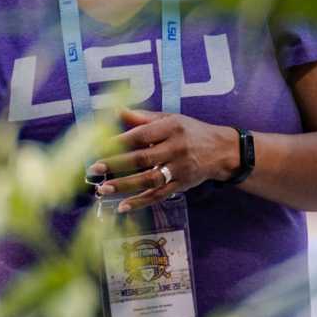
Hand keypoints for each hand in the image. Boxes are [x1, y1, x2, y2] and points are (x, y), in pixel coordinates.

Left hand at [87, 108, 235, 212]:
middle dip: (116, 164)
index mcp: (171, 128)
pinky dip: (140, 202)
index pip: (141, 135)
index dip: (119, 141)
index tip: (97, 146)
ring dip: (125, 186)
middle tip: (94, 169)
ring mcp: (179, 169)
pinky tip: (123, 206)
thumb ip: (143, 117)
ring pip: (149, 180)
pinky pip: (159, 196)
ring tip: (103, 189)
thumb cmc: (190, 131)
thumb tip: (116, 110)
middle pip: (143, 158)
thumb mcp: (170, 118)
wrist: (222, 151)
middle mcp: (176, 149)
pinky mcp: (182, 186)